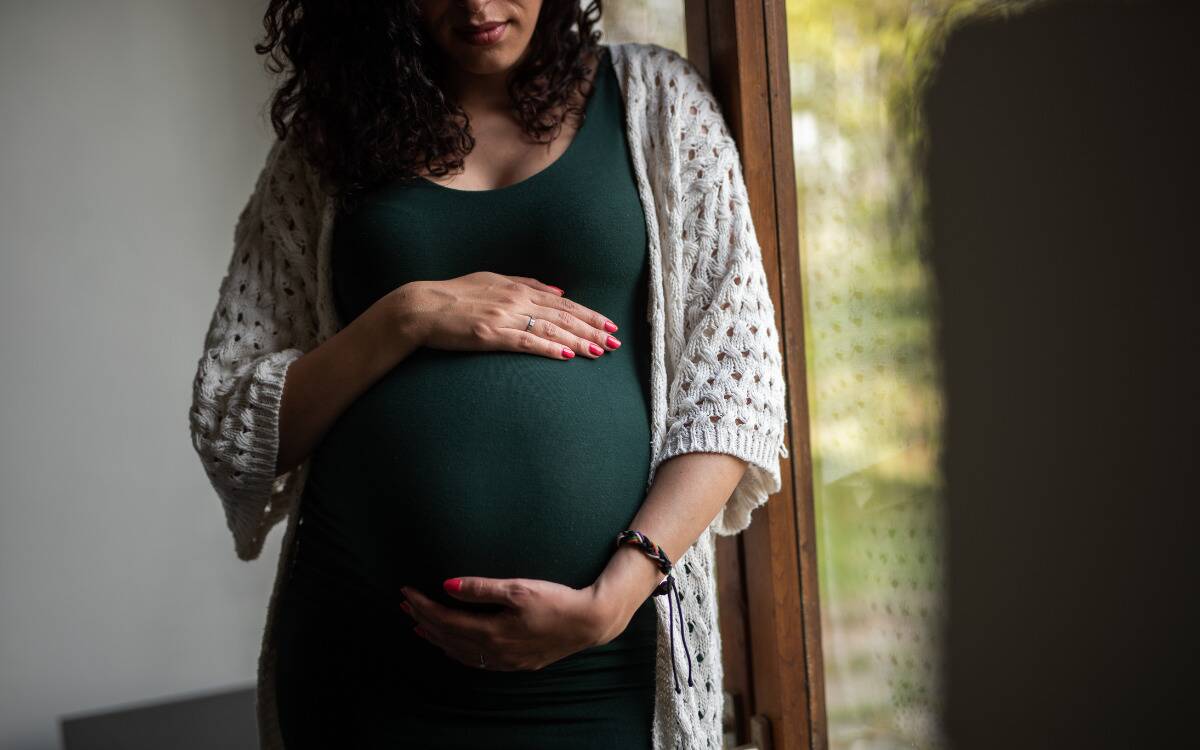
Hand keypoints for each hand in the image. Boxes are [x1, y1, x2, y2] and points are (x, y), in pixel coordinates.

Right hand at [387, 272, 621, 360]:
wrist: (421, 307)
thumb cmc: (454, 295)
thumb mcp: (492, 280)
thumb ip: (526, 284)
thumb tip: (559, 291)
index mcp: (518, 288)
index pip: (563, 303)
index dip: (588, 314)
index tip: (609, 324)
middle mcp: (515, 300)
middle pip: (563, 316)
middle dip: (592, 329)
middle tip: (615, 341)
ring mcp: (504, 317)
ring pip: (551, 329)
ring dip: (578, 341)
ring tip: (600, 351)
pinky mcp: (490, 335)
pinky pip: (526, 342)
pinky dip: (549, 348)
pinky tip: (567, 355)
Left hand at [398, 576, 629, 670]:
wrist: (588, 622)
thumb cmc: (556, 601)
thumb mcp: (518, 588)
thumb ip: (480, 588)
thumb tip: (446, 585)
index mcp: (491, 632)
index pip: (445, 619)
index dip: (423, 605)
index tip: (407, 591)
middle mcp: (493, 651)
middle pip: (447, 637)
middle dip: (423, 619)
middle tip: (404, 604)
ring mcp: (504, 661)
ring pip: (459, 652)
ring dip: (436, 637)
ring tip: (419, 625)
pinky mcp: (515, 664)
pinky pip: (475, 661)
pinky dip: (456, 651)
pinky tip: (452, 645)